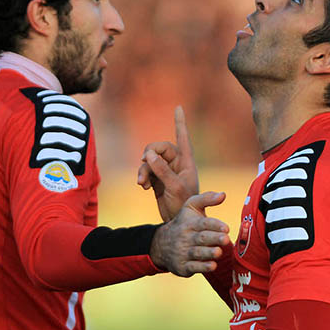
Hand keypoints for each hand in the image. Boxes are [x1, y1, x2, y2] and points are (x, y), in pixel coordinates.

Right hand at [137, 106, 198, 221]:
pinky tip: (144, 187)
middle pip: (159, 148)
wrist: (177, 221)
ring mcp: (166, 171)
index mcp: (186, 162)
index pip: (182, 137)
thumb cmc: (182, 205)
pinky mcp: (157, 179)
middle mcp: (177, 164)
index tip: (179, 107)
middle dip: (150, 155)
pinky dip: (143, 177)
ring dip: (144, 170)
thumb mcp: (174, 186)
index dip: (180, 122)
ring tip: (143, 184)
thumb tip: (148, 155)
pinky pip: (146, 171)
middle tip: (145, 163)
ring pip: (150, 160)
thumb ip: (162, 170)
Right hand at [150, 191, 230, 276]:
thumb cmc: (184, 223)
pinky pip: (193, 267)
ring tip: (218, 252)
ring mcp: (183, 252)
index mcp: (190, 223)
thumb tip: (223, 194)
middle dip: (214, 238)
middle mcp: (186, 237)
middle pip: (201, 238)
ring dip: (208, 253)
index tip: (226, 228)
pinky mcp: (183, 266)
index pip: (203, 223)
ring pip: (197, 253)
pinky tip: (212, 265)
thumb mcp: (191, 207)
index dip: (215, 225)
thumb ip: (207, 198)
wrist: (161, 244)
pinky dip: (202, 267)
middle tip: (226, 239)